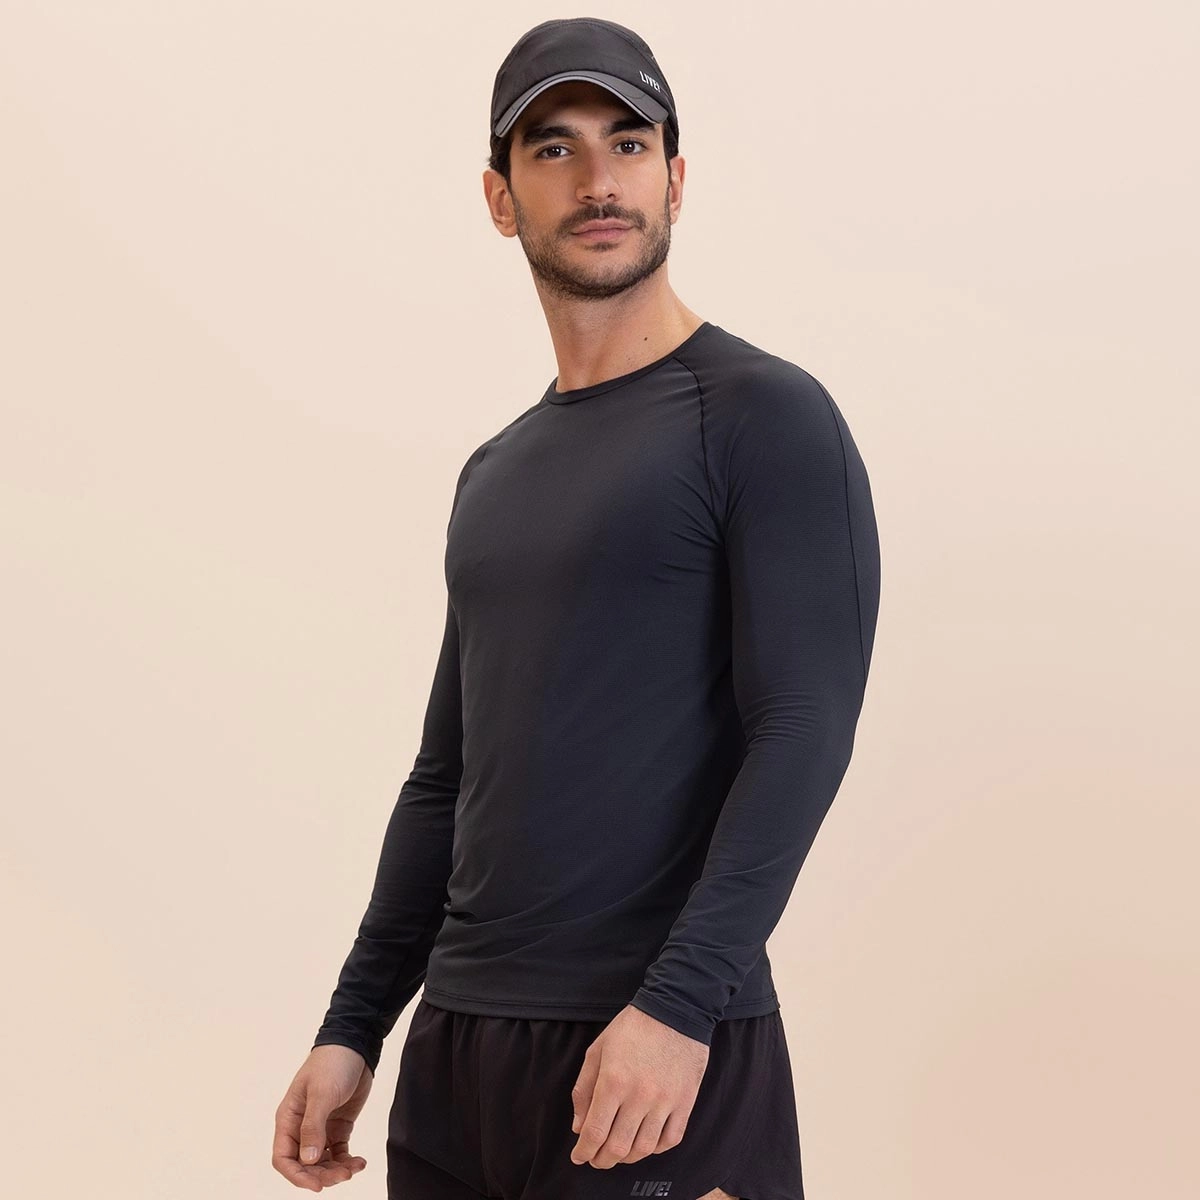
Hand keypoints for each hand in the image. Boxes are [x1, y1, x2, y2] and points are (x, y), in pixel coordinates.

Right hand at [272, 1044, 372, 1190]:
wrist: (355, 1046)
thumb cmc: (332, 1063)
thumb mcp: (322, 1093)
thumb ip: (313, 1127)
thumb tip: (309, 1159)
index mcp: (289, 1119)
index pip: (284, 1158)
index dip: (297, 1176)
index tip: (316, 1185)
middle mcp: (301, 1126)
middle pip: (304, 1164)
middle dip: (322, 1175)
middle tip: (343, 1176)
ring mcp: (320, 1127)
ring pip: (322, 1162)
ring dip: (336, 1170)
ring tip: (354, 1168)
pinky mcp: (338, 1125)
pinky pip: (338, 1152)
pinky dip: (347, 1161)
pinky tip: (359, 1162)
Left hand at [569, 1004, 709, 1168]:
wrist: (674, 1009)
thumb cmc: (632, 1027)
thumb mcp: (598, 1050)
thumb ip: (584, 1089)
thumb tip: (579, 1127)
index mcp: (613, 1081)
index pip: (595, 1132)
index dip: (584, 1151)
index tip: (579, 1156)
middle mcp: (639, 1096)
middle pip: (618, 1147)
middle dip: (602, 1160)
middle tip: (597, 1159)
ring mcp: (665, 1101)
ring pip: (644, 1148)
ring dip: (627, 1158)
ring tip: (619, 1153)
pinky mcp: (685, 1102)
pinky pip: (671, 1139)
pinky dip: (656, 1149)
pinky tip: (646, 1143)